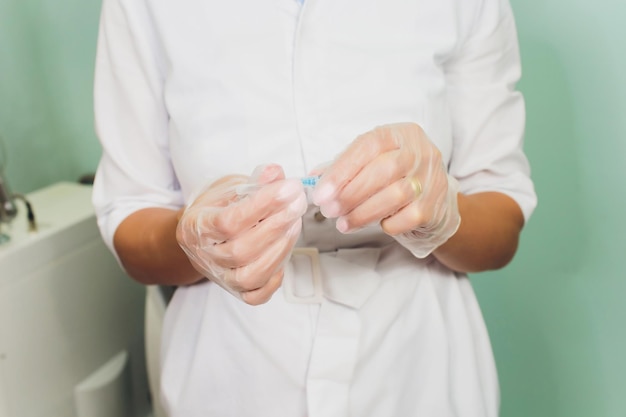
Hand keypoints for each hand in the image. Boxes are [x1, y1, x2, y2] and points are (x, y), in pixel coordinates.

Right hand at [176, 164, 306, 303]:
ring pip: (250, 275)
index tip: (289, 188)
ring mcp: (220, 277)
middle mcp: (204, 256)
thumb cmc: (217, 207)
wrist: (200, 234)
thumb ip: (253, 181)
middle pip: (241, 250)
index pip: (229, 220)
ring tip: (296, 223)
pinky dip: (273, 280)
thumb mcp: (230, 186)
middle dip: (276, 225)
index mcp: (196, 226)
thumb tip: (275, 173)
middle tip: (299, 203)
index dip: (263, 204)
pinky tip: (284, 254)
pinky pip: (256, 296)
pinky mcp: (236, 291)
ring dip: (279, 249)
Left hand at [312, 122, 459, 257]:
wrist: (434, 197)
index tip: (321, 192)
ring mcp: (430, 178)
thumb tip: (313, 180)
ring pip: (395, 195)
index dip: (342, 169)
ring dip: (363, 213)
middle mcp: (419, 152)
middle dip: (350, 194)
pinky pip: (408, 217)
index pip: (369, 145)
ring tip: (343, 223)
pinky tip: (378, 225)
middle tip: (329, 210)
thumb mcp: (370, 161)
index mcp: (399, 134)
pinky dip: (388, 224)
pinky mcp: (435, 205)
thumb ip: (343, 167)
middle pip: (383, 170)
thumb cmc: (394, 176)